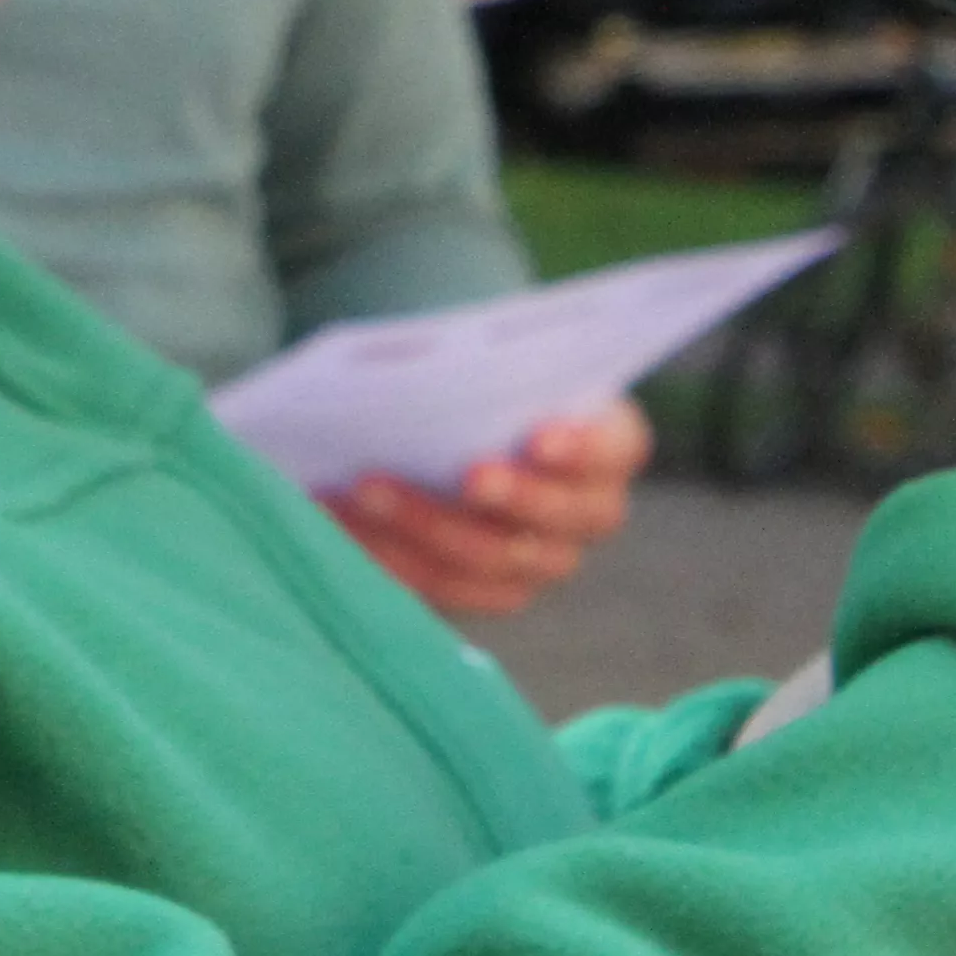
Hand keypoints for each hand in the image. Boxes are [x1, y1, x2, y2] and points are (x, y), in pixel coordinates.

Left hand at [329, 395, 648, 620]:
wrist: (457, 428)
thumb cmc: (482, 382)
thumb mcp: (492, 363)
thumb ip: (483, 368)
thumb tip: (422, 372)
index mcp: (610, 446)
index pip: (614, 450)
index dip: (583, 449)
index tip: (538, 436)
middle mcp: (588, 514)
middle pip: (558, 518)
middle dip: (509, 496)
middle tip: (464, 473)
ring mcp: (540, 561)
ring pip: (493, 560)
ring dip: (426, 524)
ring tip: (367, 486)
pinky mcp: (485, 592)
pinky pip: (443, 589)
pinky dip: (389, 555)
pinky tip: (341, 518)